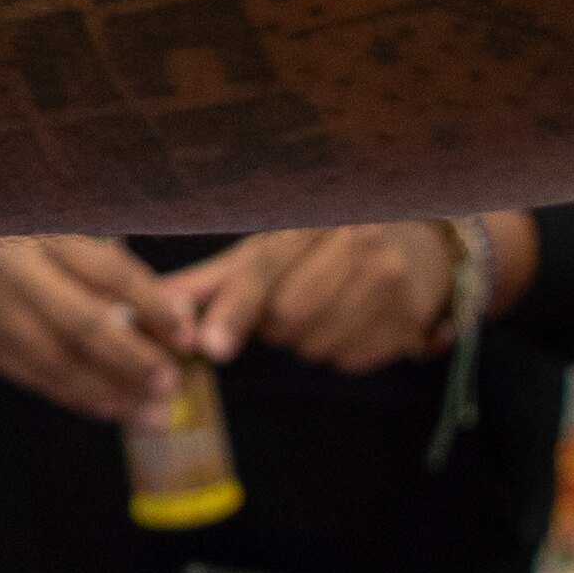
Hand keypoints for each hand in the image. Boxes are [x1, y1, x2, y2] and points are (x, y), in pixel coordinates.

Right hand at [0, 236, 186, 425]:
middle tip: (170, 383)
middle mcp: (16, 272)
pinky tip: (112, 407)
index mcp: (45, 236)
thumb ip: (120, 279)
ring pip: (59, 362)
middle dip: (131, 358)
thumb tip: (182, 315)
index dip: (152, 304)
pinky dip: (79, 397)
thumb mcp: (68, 244)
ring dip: (110, 391)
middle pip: (81, 323)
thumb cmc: (28, 250)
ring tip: (152, 412)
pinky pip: (37, 380)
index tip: (187, 336)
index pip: (108, 270)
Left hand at [161, 221, 465, 371]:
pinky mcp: (409, 319)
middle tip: (286, 298)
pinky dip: (335, 349)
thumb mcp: (269, 246)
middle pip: (286, 315)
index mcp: (314, 213)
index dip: (235, 308)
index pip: (264, 267)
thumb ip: (213, 280)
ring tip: (320, 304)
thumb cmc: (324, 245)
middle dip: (271, 322)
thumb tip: (155, 306)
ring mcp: (389, 281)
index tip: (212, 346)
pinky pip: (346, 359)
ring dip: (302, 339)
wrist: (418, 246)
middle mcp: (357, 240)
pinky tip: (349, 318)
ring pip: (313, 343)